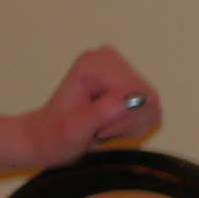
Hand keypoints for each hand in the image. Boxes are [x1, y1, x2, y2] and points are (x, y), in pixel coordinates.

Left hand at [29, 47, 159, 160]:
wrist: (47, 138)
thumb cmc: (53, 136)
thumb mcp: (72, 130)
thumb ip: (98, 114)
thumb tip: (128, 101)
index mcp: (94, 64)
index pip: (134, 92)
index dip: (121, 117)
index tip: (96, 127)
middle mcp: (111, 60)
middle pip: (146, 97)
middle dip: (126, 122)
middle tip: (98, 129)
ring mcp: (124, 70)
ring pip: (151, 106)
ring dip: (130, 126)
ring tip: (102, 127)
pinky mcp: (134, 85)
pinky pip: (152, 111)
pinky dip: (135, 126)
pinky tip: (112, 125)